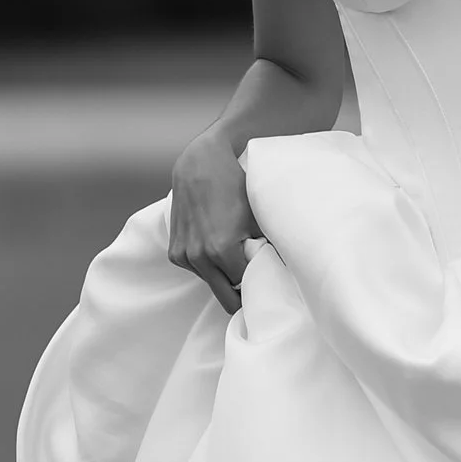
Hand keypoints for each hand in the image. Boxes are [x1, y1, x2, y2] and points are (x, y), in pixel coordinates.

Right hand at [167, 128, 261, 313]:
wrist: (200, 163)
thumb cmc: (234, 185)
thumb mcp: (258, 216)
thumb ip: (269, 247)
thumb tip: (285, 271)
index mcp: (220, 250)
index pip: (244, 287)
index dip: (257, 284)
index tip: (267, 281)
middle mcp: (198, 256)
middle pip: (226, 298)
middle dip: (242, 293)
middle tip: (257, 283)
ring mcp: (184, 255)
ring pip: (212, 283)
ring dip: (224, 276)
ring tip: (236, 255)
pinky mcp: (175, 252)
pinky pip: (198, 271)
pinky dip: (210, 266)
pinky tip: (217, 245)